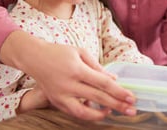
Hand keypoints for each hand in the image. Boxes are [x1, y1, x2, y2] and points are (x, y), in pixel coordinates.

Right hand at [0, 31, 136, 120]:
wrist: (34, 58)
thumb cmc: (59, 52)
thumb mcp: (80, 53)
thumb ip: (97, 67)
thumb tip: (113, 80)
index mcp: (77, 70)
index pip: (103, 84)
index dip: (119, 92)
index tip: (132, 97)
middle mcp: (69, 85)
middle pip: (98, 98)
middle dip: (118, 105)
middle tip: (132, 110)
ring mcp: (61, 96)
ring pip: (84, 113)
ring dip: (102, 114)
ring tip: (114, 111)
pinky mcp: (56, 102)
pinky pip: (74, 113)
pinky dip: (88, 114)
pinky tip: (99, 110)